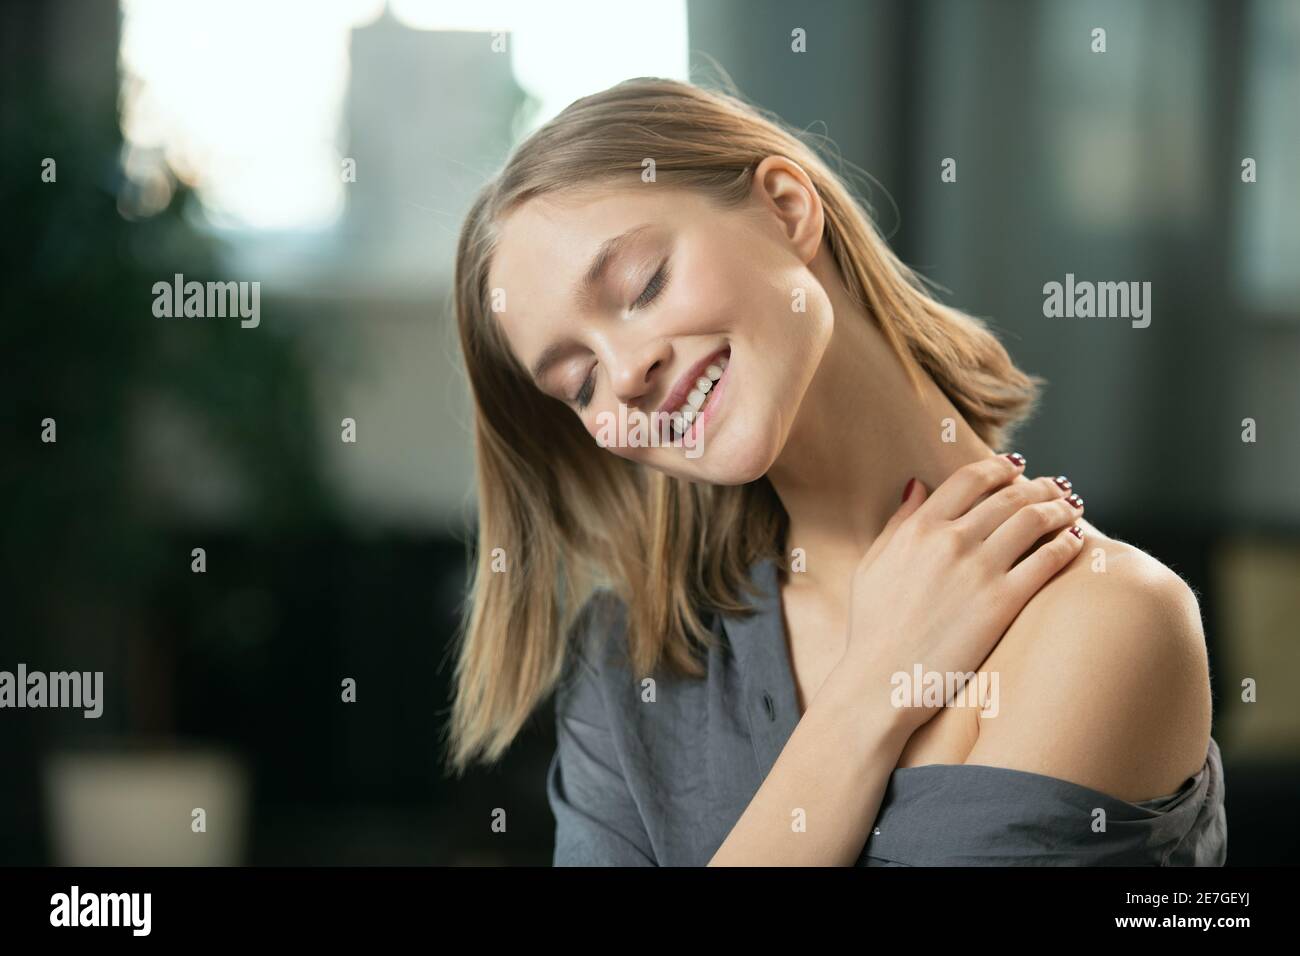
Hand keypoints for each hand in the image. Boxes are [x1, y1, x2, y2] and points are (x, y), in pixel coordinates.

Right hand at [843, 454, 1084, 736]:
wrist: (881, 680)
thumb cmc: (872, 628)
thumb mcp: (873, 564)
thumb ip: (898, 522)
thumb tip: (917, 485)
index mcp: (918, 528)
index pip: (969, 479)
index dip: (999, 467)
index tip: (1016, 468)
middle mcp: (951, 541)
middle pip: (1009, 495)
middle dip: (1039, 485)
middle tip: (1055, 487)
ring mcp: (979, 570)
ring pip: (1033, 520)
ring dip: (1059, 508)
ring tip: (1071, 509)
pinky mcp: (1002, 602)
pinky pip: (1047, 559)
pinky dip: (1066, 542)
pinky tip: (1076, 540)